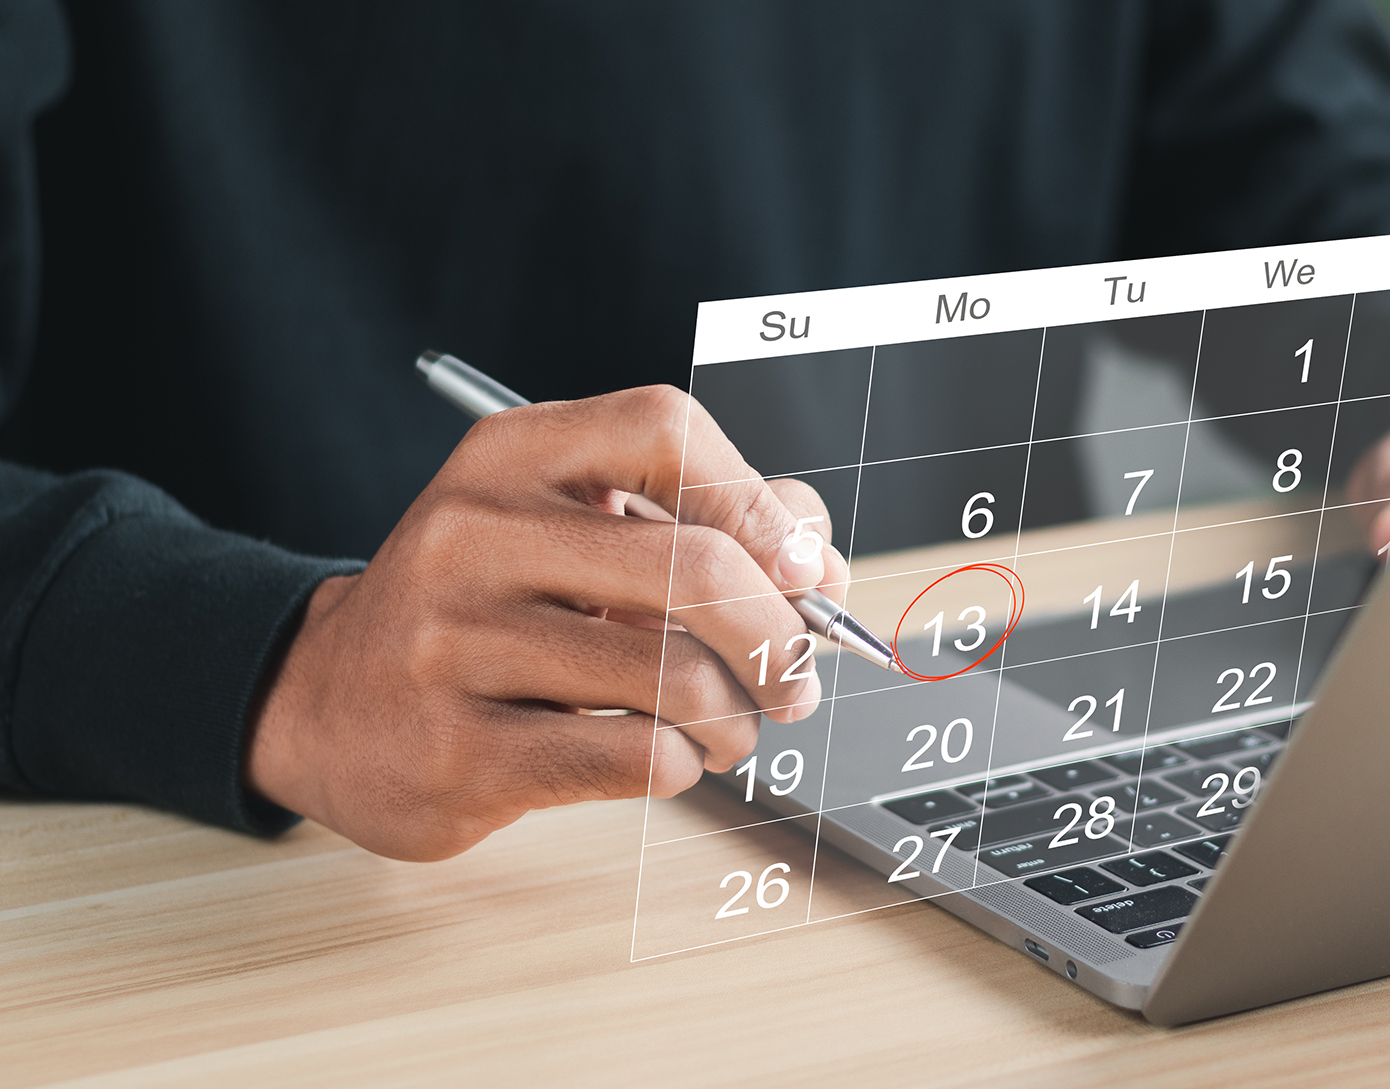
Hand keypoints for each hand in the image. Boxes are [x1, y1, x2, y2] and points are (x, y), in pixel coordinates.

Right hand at [246, 386, 848, 860]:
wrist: (324, 703)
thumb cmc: (481, 608)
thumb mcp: (566, 527)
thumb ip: (697, 519)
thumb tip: (817, 561)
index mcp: (511, 455)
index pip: (667, 431)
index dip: (759, 503)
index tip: (802, 569)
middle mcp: (472, 534)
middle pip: (693, 568)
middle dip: (779, 635)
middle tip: (796, 676)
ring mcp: (453, 645)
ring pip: (675, 677)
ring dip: (738, 715)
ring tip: (732, 725)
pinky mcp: (458, 751)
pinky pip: (635, 756)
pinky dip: (684, 763)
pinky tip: (669, 755)